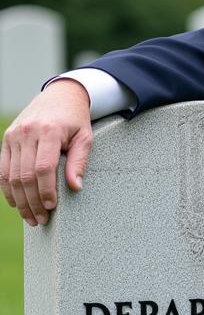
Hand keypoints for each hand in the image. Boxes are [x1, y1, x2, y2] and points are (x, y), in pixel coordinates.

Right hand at [0, 80, 92, 225]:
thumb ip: (79, 161)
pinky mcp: (6, 139)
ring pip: (11, 175)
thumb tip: (75, 187)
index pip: (43, 168)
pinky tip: (16, 203)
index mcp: (48, 131)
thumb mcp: (85, 137)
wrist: (59, 95)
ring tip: (30, 217)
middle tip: (41, 219)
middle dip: (32, 201)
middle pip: (24, 175)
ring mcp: (13, 136)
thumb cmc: (75, 120)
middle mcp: (27, 132)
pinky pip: (2, 169)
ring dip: (19, 200)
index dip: (45, 190)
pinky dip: (7, 188)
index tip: (51, 207)